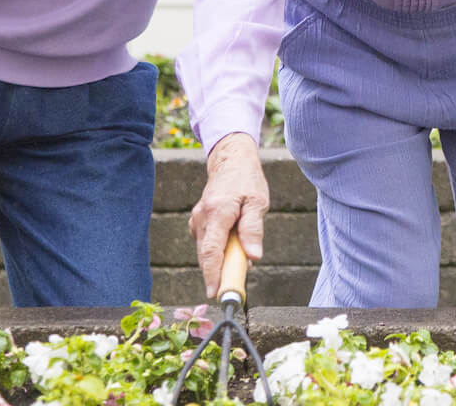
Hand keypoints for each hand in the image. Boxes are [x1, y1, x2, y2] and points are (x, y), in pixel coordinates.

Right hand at [190, 131, 269, 298]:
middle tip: (235, 285)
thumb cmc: (247, 181)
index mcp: (217, 212)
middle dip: (219, 273)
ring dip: (220, 261)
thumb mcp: (258, 202)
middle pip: (207, 255)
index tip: (215, 293)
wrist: (230, 161)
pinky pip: (206, 244)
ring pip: (206, 251)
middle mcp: (202, 217)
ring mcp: (197, 219)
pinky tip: (232, 245)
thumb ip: (253, 229)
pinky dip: (217, 251)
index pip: (212, 251)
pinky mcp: (197, 222)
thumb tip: (253, 257)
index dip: (212, 275)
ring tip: (240, 258)